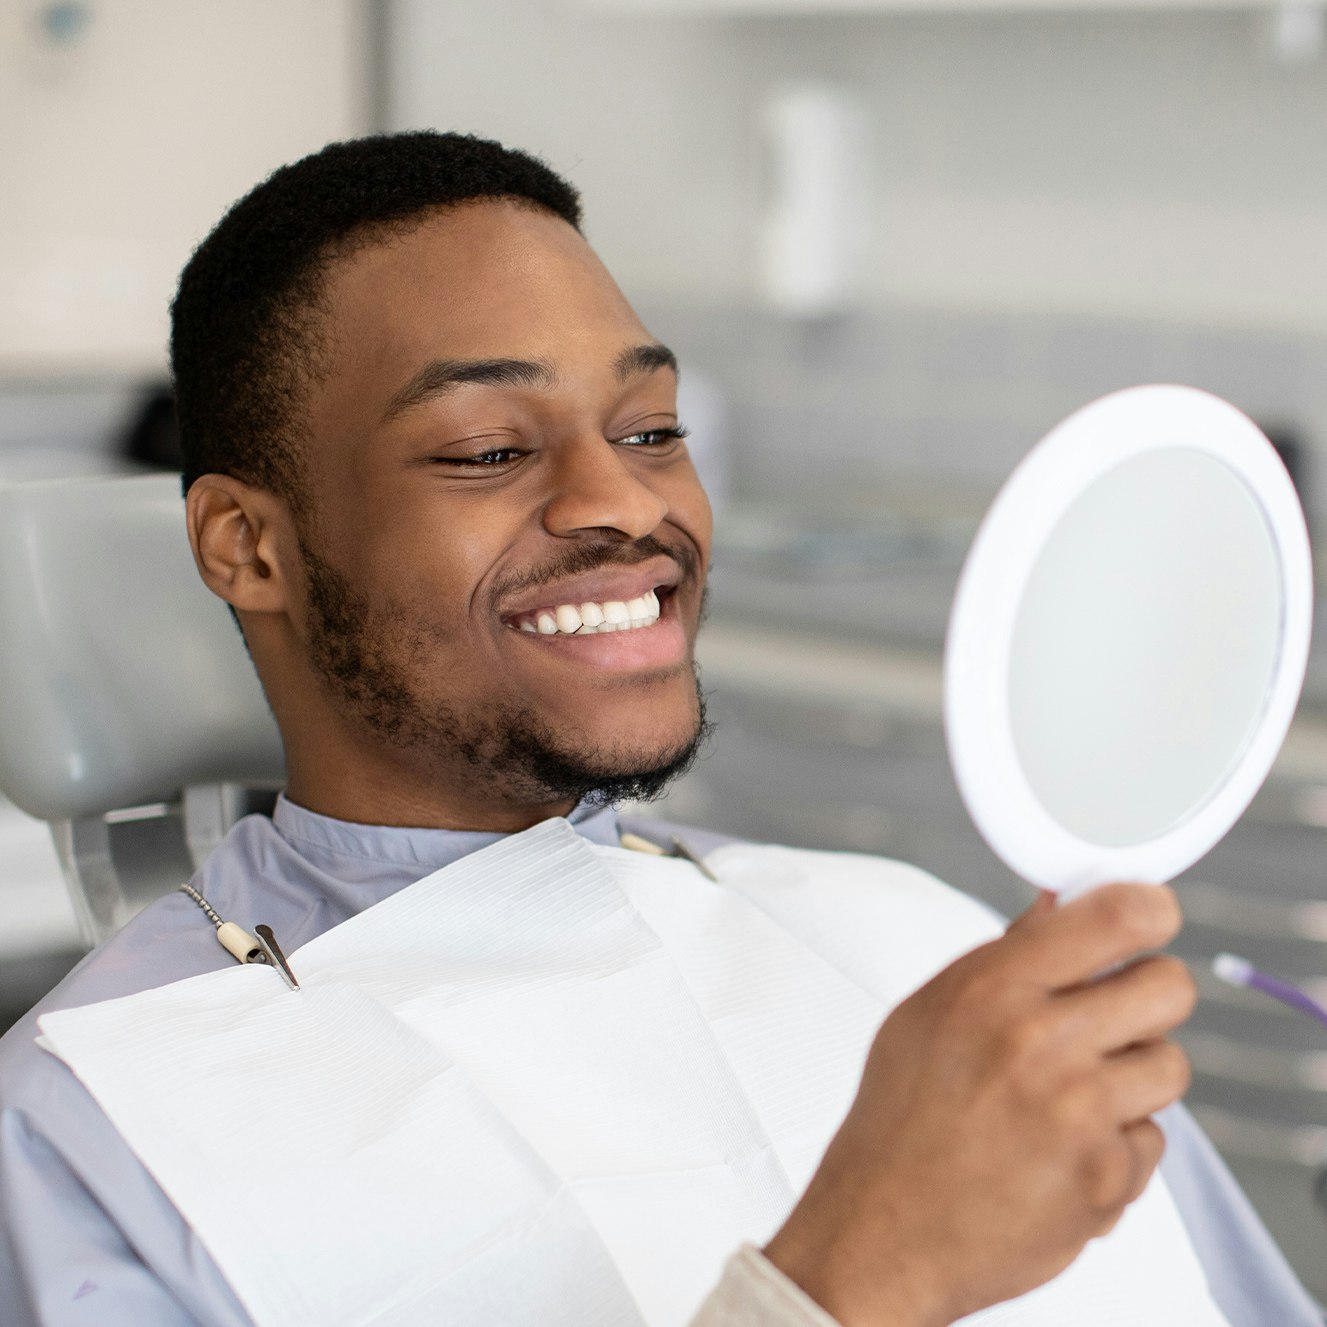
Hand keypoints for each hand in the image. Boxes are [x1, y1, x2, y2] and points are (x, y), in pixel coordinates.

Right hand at [763, 883, 1194, 1326]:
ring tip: (1076, 1092)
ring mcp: (1079, 1113)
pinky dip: (1118, 1143)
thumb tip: (1061, 906)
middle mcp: (1040, 1042)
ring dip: (1135, 1076)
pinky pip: (1153, 1138)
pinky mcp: (1106, 1177)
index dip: (1149, 910)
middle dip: (1151, 993)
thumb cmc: (900, 1119)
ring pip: (1171, 1064)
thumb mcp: (930, 1012)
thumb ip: (1006, 956)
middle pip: (1169, 986)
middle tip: (1121, 1011)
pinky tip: (1063, 1148)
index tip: (1150, 916)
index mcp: (992, 987)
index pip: (1116, 917)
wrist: (884, 1229)